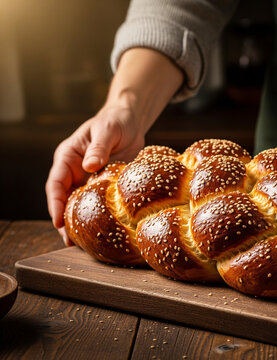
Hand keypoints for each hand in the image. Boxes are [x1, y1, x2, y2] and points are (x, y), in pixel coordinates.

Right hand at [45, 48, 185, 245]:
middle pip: (65, 199)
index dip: (55, 203)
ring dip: (80, 222)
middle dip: (65, 220)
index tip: (58, 220)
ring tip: (83, 244)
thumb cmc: (115, 121)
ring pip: (80, 204)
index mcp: (68, 157)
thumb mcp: (106, 131)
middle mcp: (75, 170)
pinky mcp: (104, 183)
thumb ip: (98, 148)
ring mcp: (89, 179)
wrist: (130, 121)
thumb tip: (89, 166)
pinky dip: (98, 216)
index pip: (56, 183)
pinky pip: (98, 202)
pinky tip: (104, 229)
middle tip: (69, 241)